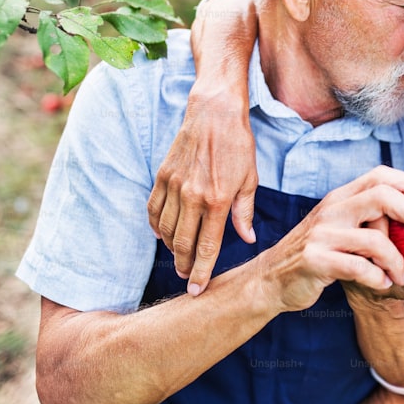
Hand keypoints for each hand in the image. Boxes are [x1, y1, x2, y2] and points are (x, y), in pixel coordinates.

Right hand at [147, 0, 258, 295]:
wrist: (214, 112)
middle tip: (187, 278)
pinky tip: (164, 233)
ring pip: (166, 230)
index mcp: (218, 200)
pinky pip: (154, 210)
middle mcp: (193, 196)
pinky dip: (157, 226)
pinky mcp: (162, 176)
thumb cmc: (238, 145)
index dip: (202, 272)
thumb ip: (244, 212)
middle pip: (182, 244)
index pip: (207, 246)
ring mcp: (174, 186)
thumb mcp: (250, 179)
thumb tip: (247, 240)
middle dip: (184, 266)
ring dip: (171, 249)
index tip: (197, 290)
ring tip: (179, 258)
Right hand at [263, 166, 403, 312]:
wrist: (271, 280)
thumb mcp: (340, 228)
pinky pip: (358, 267)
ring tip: (402, 276)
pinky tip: (382, 284)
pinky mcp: (315, 261)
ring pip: (374, 239)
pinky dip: (377, 278)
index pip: (379, 176)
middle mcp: (331, 210)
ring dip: (397, 261)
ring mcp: (322, 234)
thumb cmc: (317, 255)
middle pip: (381, 196)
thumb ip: (371, 220)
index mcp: (340, 198)